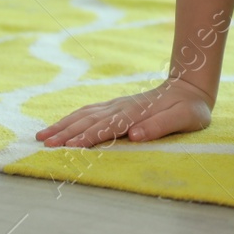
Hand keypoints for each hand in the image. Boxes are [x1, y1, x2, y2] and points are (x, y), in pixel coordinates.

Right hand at [36, 78, 212, 147]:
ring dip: (63, 125)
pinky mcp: (116, 104)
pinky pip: (89, 110)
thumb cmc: (190, 108)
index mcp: (136, 112)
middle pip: (90, 120)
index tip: (69, 147)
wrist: (191, 86)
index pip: (108, 127)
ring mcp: (117, 104)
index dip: (89, 137)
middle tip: (45, 144)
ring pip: (85, 114)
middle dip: (66, 132)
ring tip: (42, 136)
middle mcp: (122, 106)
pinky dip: (72, 117)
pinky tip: (60, 124)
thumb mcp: (184, 118)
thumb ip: (160, 125)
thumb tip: (134, 135)